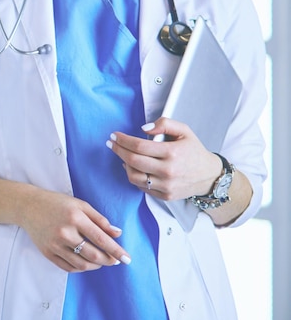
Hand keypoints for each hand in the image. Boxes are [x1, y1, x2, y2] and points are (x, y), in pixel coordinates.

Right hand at [18, 187, 130, 272]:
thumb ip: (99, 219)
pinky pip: (69, 267)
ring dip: (96, 265)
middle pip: (93, 255)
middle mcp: (65, 232)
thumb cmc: (57, 203)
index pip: (101, 239)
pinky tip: (86, 262)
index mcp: (75, 217)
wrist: (29, 206)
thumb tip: (117, 234)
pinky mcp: (48, 253)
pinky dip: (81, 268)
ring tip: (101, 260)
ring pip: (82, 264)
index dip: (116, 250)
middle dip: (108, 260)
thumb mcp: (80, 204)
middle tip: (116, 260)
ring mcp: (55, 244)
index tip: (127, 259)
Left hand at [106, 117, 220, 200]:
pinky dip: (133, 176)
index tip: (114, 135)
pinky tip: (132, 167)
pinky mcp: (165, 195)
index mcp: (172, 153)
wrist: (209, 176)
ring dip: (123, 164)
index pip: (139, 146)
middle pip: (133, 161)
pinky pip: (142, 187)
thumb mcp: (184, 131)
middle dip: (118, 150)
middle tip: (111, 143)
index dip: (123, 140)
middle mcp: (168, 171)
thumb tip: (144, 129)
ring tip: (122, 155)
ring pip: (134, 176)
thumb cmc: (194, 151)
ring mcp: (166, 185)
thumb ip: (164, 124)